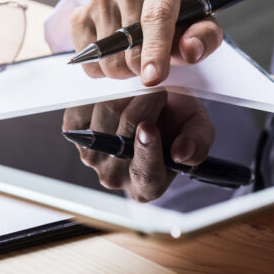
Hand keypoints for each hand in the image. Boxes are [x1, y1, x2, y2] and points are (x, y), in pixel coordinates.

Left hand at [62, 92, 214, 201]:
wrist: (155, 105)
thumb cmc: (177, 120)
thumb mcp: (199, 129)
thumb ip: (197, 143)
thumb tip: (180, 153)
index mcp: (149, 185)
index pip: (145, 174)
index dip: (147, 151)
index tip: (149, 128)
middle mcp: (116, 177)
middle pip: (122, 137)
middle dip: (143, 105)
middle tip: (157, 88)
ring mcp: (92, 157)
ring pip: (104, 115)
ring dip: (124, 93)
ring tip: (139, 90)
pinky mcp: (74, 133)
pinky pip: (83, 107)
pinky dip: (100, 92)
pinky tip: (115, 92)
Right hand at [69, 0, 223, 85]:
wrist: (152, 6)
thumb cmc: (180, 19)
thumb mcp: (203, 27)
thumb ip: (205, 38)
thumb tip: (189, 49)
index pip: (156, 16)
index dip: (155, 51)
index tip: (153, 78)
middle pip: (130, 43)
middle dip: (143, 66)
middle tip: (153, 63)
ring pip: (107, 56)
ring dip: (124, 69)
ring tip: (135, 55)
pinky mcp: (80, 13)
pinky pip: (88, 58)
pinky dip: (102, 68)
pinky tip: (116, 54)